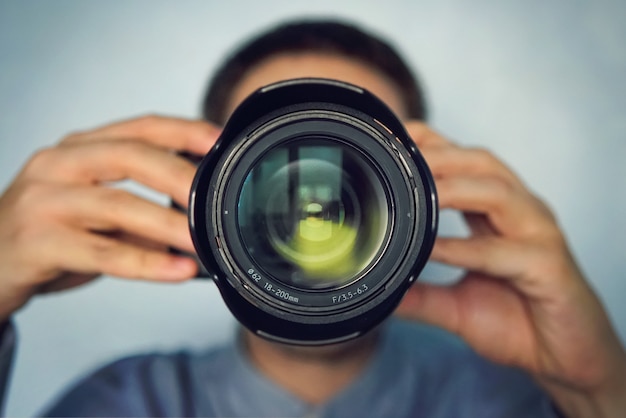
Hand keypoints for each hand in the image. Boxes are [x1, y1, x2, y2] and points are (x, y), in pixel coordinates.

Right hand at [0, 115, 218, 321]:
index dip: (184, 130)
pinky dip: (147, 263)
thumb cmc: (53, 231)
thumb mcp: (99, 208)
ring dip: (169, 224)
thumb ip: (144, 205)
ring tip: (205, 240)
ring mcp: (44, 199)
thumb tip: (206, 216)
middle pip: (130, 156)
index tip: (220, 139)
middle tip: (219, 195)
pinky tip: (179, 270)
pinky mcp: (37, 241)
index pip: (140, 128)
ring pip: (118, 205)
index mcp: (81, 147)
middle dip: (180, 174)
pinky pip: (102, 252)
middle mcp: (60, 163)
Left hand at [395, 122, 625, 416]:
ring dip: (453, 189)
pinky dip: (469, 248)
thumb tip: (380, 292)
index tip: (395, 139)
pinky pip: (506, 251)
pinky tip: (436, 251)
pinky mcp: (550, 267)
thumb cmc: (519, 323)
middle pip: (482, 165)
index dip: (433, 145)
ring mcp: (539, 236)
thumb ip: (421, 296)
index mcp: (500, 214)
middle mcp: (521, 214)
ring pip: (499, 193)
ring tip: (414, 193)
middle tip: (399, 158)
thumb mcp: (457, 308)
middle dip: (439, 156)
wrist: (566, 360)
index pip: (466, 165)